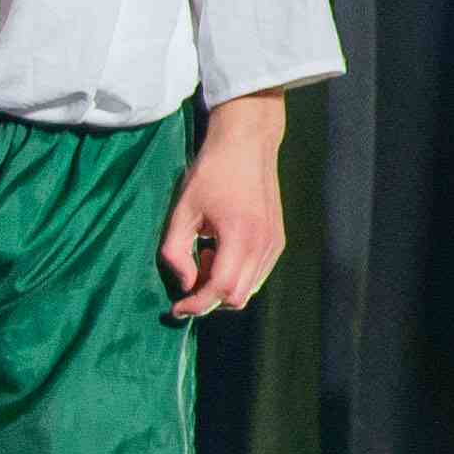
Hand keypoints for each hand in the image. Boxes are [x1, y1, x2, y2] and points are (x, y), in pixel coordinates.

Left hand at [163, 93, 289, 320]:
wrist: (247, 144)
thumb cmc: (211, 173)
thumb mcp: (182, 210)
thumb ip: (175, 252)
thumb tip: (184, 284)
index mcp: (240, 236)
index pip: (220, 289)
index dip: (195, 305)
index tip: (175, 308)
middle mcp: (263, 245)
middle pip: (236, 297)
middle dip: (208, 299)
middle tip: (188, 276)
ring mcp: (274, 244)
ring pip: (248, 290)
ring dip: (222, 287)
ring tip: (204, 256)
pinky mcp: (277, 241)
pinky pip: (257, 275)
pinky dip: (236, 275)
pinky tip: (220, 250)